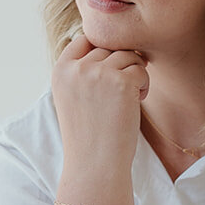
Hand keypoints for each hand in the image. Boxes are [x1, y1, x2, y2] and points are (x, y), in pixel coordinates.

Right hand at [52, 33, 148, 176]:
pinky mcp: (121, 82)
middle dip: (120, 64)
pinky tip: (135, 103)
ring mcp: (98, 73)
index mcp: (60, 70)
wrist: (95, 165)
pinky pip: (141, 70)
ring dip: (134, 73)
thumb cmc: (88, 133)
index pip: (85, 39)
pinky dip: (143, 85)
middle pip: (109, 46)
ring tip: (129, 97)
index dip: (102, 52)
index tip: (107, 75)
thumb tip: (109, 43)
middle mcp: (76, 68)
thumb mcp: (73, 95)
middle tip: (121, 91)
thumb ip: (82, 69)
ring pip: (128, 54)